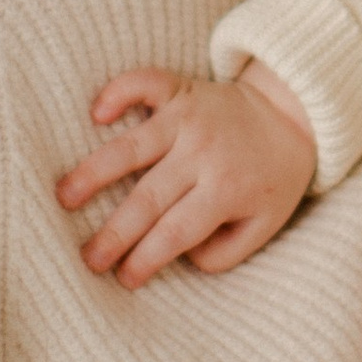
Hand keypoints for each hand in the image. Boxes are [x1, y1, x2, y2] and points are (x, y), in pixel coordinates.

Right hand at [56, 59, 317, 285]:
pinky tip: (96, 112)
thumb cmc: (273, 177)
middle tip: (85, 259)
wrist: (296, 113)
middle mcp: (204, 153)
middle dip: (114, 233)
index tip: (122, 278)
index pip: (176, 233)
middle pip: (149, 198)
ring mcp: (190, 118)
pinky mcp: (182, 90)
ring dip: (95, 170)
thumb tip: (178, 257)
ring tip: (64, 196)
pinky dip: (120, 91)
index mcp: (227, 190)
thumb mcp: (265, 224)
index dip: (146, 259)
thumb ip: (224, 251)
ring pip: (134, 145)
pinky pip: (146, 83)